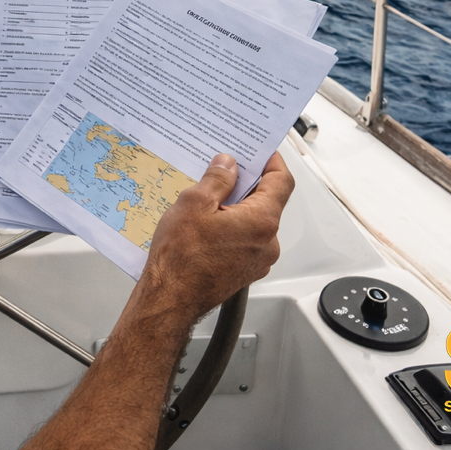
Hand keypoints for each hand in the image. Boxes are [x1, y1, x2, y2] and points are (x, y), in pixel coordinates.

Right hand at [18, 152, 293, 449]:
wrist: (169, 300)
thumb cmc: (180, 257)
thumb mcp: (194, 203)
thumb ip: (217, 179)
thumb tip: (228, 164)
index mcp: (262, 221)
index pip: (281, 181)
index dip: (272, 161)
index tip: (260, 149)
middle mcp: (267, 242)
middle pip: (268, 201)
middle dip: (247, 183)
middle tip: (223, 169)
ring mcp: (258, 260)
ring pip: (254, 222)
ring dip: (236, 207)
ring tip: (206, 199)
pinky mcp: (244, 271)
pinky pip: (244, 240)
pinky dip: (231, 226)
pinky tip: (205, 224)